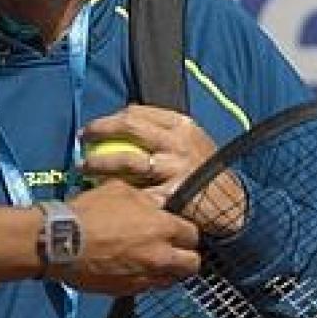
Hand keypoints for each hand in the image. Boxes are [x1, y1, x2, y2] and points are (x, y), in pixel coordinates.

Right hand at [61, 180, 200, 293]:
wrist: (60, 241)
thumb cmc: (88, 212)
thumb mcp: (121, 190)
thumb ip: (146, 201)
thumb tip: (155, 206)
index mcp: (162, 227)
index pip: (193, 234)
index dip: (186, 232)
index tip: (179, 231)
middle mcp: (160, 255)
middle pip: (192, 264)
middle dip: (187, 257)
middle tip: (176, 251)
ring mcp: (144, 276)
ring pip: (171, 281)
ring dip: (168, 272)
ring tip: (155, 263)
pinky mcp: (126, 291)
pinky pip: (147, 288)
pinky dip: (146, 280)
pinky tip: (134, 269)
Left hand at [81, 105, 247, 235]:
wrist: (233, 205)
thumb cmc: (207, 173)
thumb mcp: (193, 143)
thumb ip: (165, 133)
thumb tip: (128, 120)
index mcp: (182, 126)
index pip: (138, 112)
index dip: (111, 118)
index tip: (96, 127)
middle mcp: (178, 143)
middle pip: (130, 127)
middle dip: (100, 130)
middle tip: (83, 139)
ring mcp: (175, 169)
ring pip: (127, 160)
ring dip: (100, 163)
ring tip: (83, 167)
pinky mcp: (172, 195)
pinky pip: (137, 192)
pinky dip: (118, 193)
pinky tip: (104, 195)